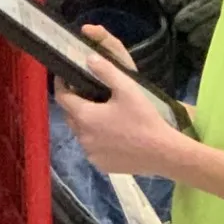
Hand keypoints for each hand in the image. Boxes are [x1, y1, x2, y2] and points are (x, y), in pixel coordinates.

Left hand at [55, 25, 190, 177]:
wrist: (163, 152)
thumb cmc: (143, 119)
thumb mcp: (127, 89)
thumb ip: (106, 71)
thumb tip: (88, 59)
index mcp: (85, 116)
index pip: (62, 98)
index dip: (61, 85)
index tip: (65, 76)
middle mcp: (82, 137)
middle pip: (70, 116)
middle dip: (74, 103)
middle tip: (88, 94)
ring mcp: (91, 154)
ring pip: (81, 133)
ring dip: (86, 123)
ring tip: (103, 114)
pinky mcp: (101, 165)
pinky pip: (92, 149)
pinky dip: (96, 140)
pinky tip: (112, 135)